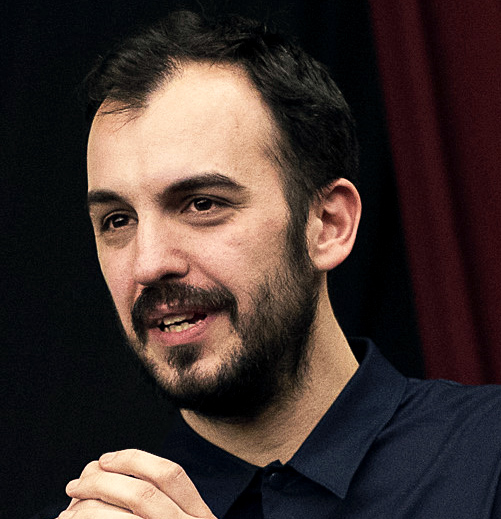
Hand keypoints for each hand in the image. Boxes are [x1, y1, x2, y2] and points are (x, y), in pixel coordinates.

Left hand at [59, 449, 216, 517]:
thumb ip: (161, 505)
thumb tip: (105, 472)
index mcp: (200, 515)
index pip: (171, 474)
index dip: (135, 460)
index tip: (105, 459)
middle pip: (143, 492)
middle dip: (104, 483)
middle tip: (76, 484)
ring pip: (128, 515)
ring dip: (91, 508)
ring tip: (69, 508)